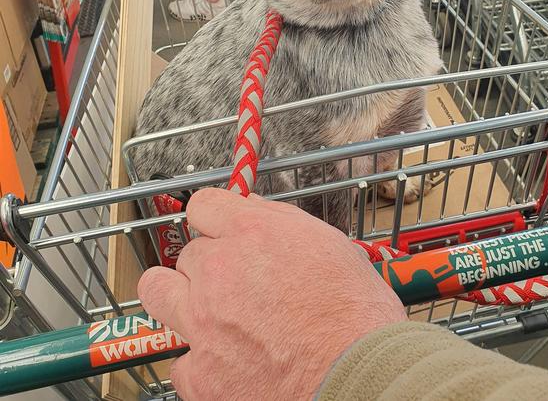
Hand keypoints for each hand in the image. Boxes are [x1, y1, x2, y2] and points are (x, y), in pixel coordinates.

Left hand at [138, 188, 406, 400]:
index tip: (217, 231)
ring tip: (202, 312)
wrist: (356, 376)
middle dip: (205, 266)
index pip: (202, 205)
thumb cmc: (355, 313)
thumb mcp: (328, 244)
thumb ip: (281, 221)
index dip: (212, 219)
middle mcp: (219, 270)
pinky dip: (200, 363)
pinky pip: (180, 359)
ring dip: (176, 298)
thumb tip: (253, 209)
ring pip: (157, 292)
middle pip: (185, 253)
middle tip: (230, 284)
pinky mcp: (200, 374)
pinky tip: (227, 363)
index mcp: (251, 232)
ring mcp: (203, 322)